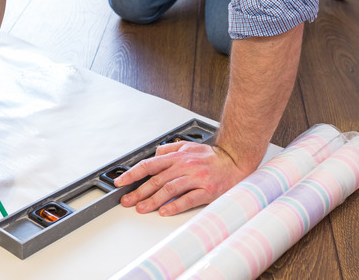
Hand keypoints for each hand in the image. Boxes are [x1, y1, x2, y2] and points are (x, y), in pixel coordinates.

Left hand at [115, 141, 249, 215]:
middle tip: (127, 201)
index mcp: (178, 156)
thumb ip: (171, 150)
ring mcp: (196, 178)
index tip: (121, 182)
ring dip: (153, 200)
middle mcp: (185, 166)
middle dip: (139, 191)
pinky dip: (175, 205)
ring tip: (142, 208)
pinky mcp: (207, 190)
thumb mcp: (189, 147)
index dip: (133, 173)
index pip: (150, 164)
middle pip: (157, 179)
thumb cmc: (213, 158)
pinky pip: (188, 198)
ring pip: (169, 189)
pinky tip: (165, 211)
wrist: (236, 161)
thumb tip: (154, 155)